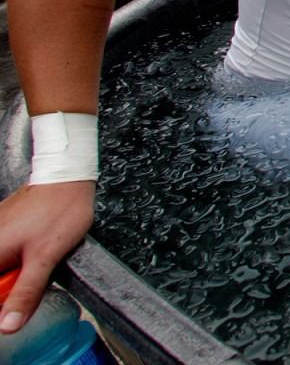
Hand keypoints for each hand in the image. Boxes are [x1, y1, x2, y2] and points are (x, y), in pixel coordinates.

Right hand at [0, 182, 94, 332]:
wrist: (67, 179)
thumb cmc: (59, 212)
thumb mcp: (45, 258)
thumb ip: (25, 294)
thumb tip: (8, 325)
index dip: (1, 300)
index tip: (11, 304)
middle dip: (10, 288)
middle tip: (30, 277)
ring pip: (2, 269)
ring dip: (15, 276)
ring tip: (35, 261)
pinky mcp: (3, 230)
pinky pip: (5, 256)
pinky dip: (17, 262)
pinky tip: (34, 253)